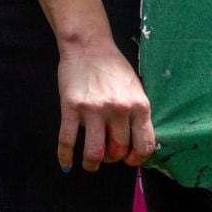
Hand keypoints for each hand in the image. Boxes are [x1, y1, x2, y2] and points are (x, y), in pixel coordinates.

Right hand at [57, 38, 155, 170]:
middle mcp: (119, 109)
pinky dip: (66, 157)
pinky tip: (67, 163)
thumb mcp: (136, 89)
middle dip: (113, 159)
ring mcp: (94, 110)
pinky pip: (67, 141)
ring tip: (91, 164)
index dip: (138, 158)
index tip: (130, 160)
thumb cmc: (115, 68)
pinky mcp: (72, 108)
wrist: (90, 47)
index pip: (145, 143)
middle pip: (118, 150)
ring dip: (92, 164)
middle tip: (108, 156)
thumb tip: (136, 143)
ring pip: (94, 152)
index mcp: (139, 105)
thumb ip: (137, 113)